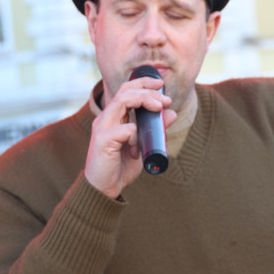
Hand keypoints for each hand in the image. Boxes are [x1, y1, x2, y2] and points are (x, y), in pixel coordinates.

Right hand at [84, 77, 174, 198]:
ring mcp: (102, 128)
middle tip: (165, 100)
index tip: (161, 86)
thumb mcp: (142, 146)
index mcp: (112, 118)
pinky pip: (126, 129)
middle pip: (125, 90)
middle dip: (148, 90)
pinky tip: (136, 151)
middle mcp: (105, 119)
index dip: (143, 83)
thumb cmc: (119, 168)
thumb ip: (155, 129)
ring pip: (123, 101)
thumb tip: (171, 113)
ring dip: (144, 101)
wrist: (104, 189)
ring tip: (158, 108)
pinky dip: (136, 136)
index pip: (125, 90)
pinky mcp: (102, 140)